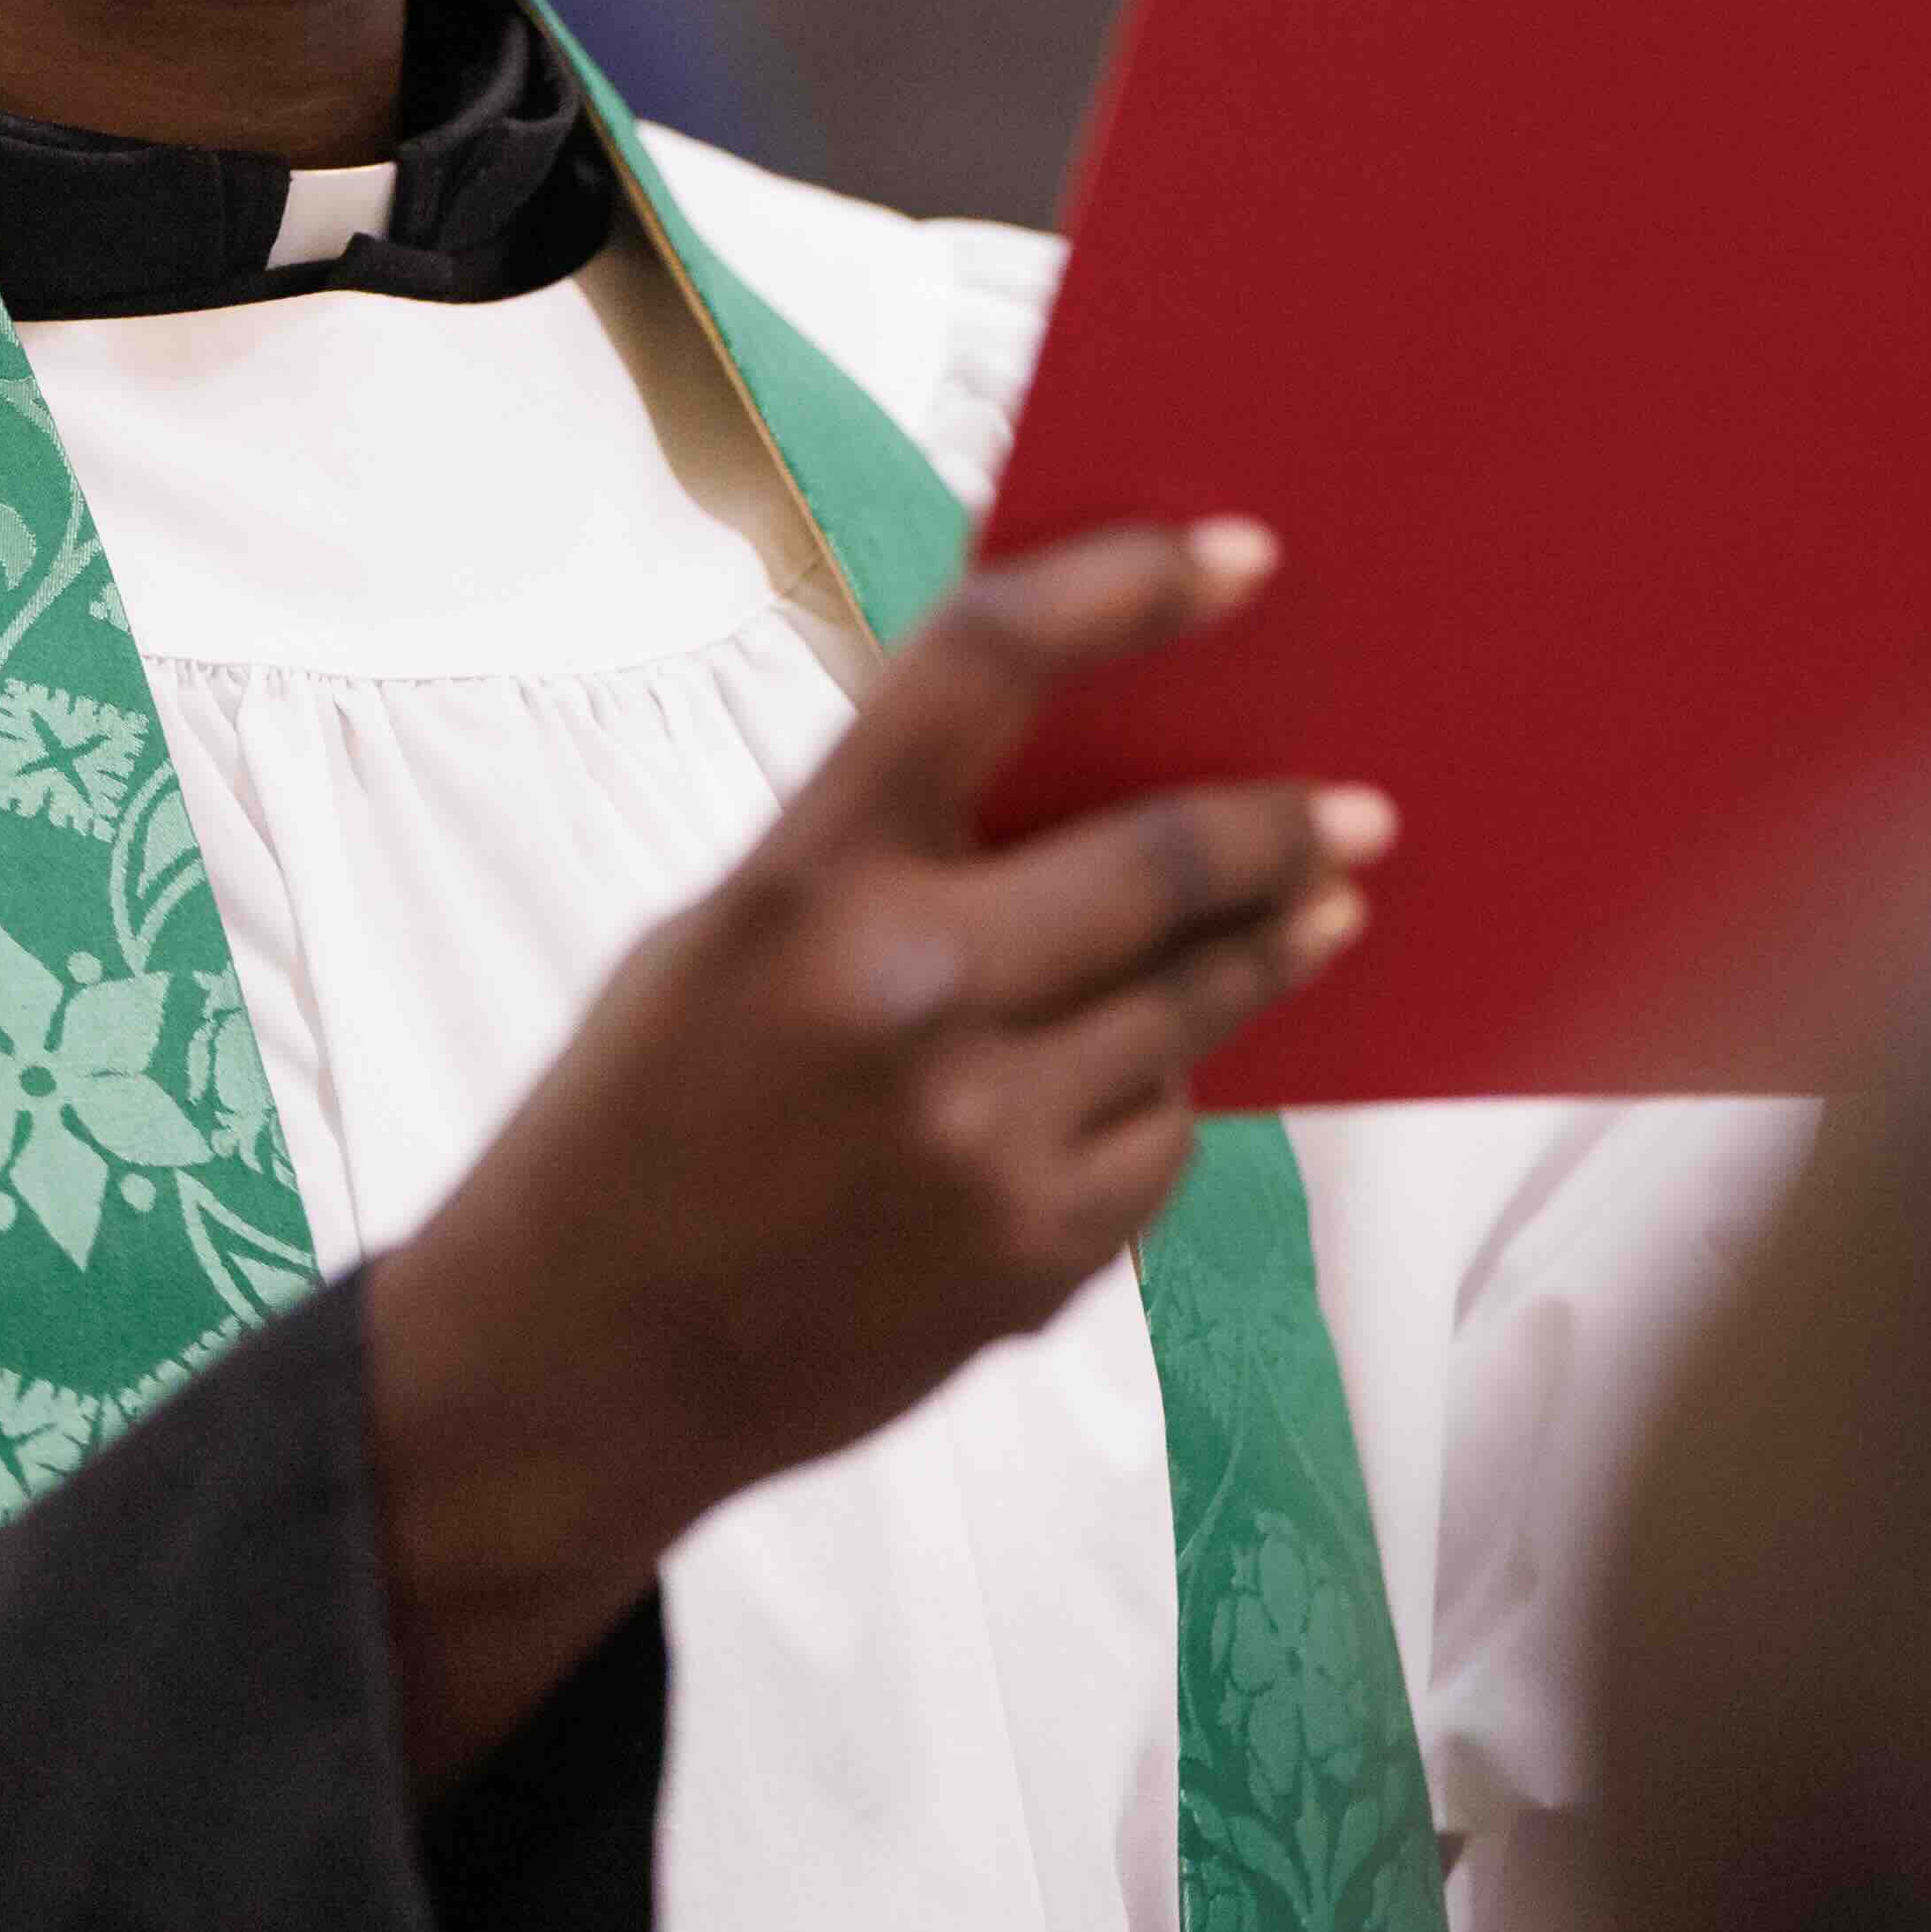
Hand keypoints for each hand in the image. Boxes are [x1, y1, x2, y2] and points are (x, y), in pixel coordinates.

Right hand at [365, 518, 1376, 1784]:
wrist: (572, 1371)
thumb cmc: (640, 1125)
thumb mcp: (724, 941)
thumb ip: (884, 857)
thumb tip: (1080, 778)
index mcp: (803, 883)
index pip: (986, 665)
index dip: (1127, 590)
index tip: (1240, 559)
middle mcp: (908, 995)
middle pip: (1162, 860)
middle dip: (1284, 827)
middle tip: (1358, 810)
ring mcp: (983, 1135)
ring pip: (1189, 1008)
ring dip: (1263, 952)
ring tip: (1320, 915)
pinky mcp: (1035, 1253)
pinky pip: (1162, 1138)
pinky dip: (1160, 1100)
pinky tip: (1147, 1085)